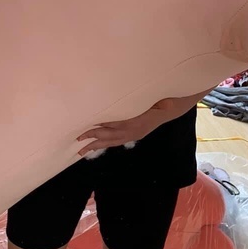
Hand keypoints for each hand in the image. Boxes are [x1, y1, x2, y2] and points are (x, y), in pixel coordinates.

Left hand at [77, 92, 207, 156]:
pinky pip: (116, 142)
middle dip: (93, 138)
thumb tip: (121, 98)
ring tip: (81, 150)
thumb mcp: (147, 98)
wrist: (169, 109)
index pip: (113, 124)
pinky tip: (96, 146)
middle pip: (109, 136)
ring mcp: (133, 135)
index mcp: (135, 121)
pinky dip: (105, 144)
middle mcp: (133, 131)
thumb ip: (136, 100)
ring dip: (96, 145)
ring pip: (111, 142)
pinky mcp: (133, 137)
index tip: (85, 124)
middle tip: (78, 138)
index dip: (100, 125)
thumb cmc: (156, 99)